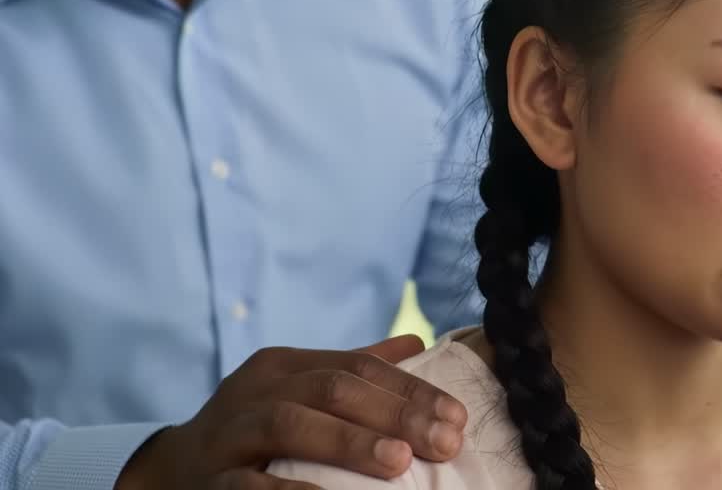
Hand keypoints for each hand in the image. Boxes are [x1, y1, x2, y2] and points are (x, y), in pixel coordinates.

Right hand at [115, 335, 466, 489]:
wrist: (168, 473)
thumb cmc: (253, 429)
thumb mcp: (295, 390)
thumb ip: (353, 368)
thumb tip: (417, 342)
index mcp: (284, 365)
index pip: (358, 367)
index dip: (411, 389)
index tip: (457, 417)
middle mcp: (256, 390)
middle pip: (332, 389)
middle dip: (395, 414)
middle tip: (444, 440)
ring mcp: (229, 433)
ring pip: (291, 424)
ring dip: (350, 442)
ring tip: (400, 462)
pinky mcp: (211, 479)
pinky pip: (250, 483)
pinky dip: (291, 489)